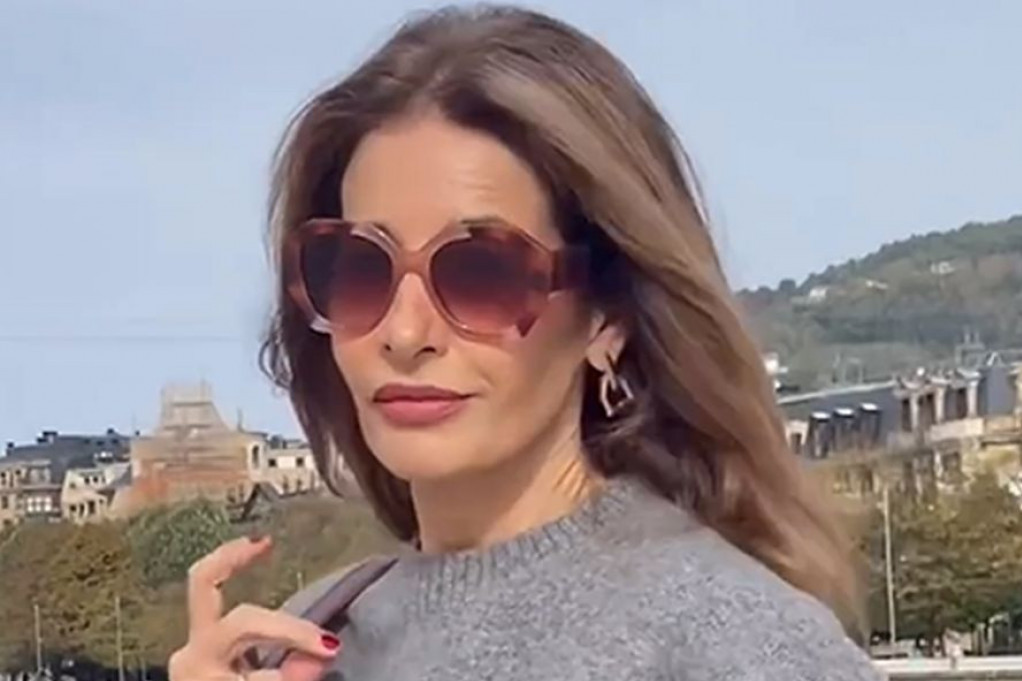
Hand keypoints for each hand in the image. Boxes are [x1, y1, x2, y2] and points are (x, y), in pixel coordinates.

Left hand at [168, 535, 339, 680]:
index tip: (331, 646)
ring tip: (260, 551)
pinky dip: (237, 591)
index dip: (292, 628)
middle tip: (264, 541)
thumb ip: (292, 678)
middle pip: (202, 583)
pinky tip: (252, 575)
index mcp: (199, 666)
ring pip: (209, 593)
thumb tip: (321, 650)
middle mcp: (190, 653)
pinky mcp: (203, 661)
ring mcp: (192, 655)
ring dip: (235, 571)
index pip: (249, 622)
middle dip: (231, 556)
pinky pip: (218, 611)